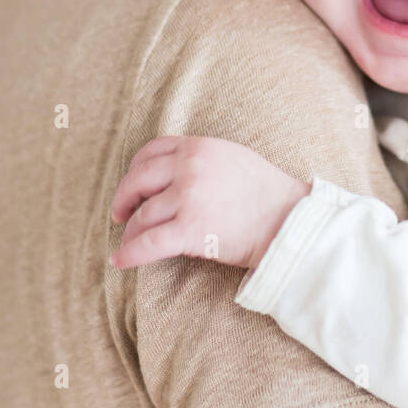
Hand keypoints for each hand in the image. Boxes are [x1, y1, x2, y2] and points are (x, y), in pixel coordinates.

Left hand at [110, 136, 310, 270]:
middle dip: (124, 199)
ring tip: (128, 243)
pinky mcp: (190, 229)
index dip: (135, 170)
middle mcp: (189, 167)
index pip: (152, 151)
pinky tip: (119, 261)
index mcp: (198, 146)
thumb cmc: (265, 192)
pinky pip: (149, 243)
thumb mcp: (231, 157)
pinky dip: (130, 254)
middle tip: (119, 214)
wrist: (287, 219)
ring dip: (130, 232)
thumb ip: (201, 158)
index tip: (132, 186)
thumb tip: (172, 172)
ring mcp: (189, 197)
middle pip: (138, 180)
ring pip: (142, 215)